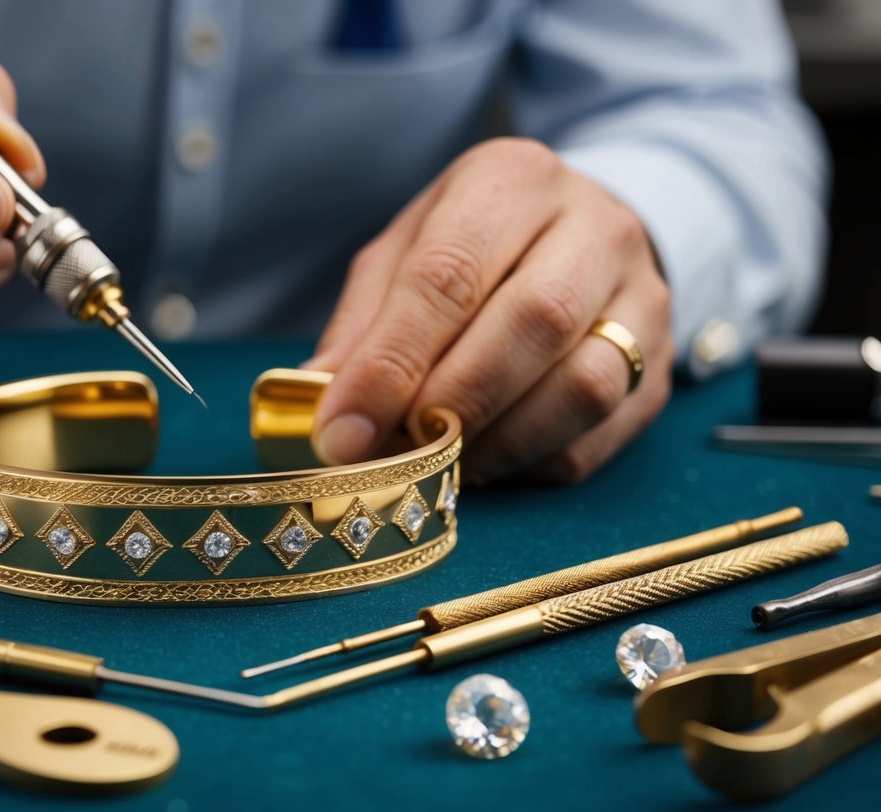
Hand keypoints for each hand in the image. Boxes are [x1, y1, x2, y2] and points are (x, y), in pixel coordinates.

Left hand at [308, 138, 672, 483]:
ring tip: (443, 457)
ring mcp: (642, 296)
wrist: (587, 237)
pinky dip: (534, 461)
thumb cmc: (478, 247)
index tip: (343, 431)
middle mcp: (593, 227)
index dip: (391, 362)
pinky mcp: (660, 365)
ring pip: (582, 385)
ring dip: (498, 441)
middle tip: (393, 451)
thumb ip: (364, 322)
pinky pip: (601, 432)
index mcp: (512, 180)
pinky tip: (491, 457)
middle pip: (531, 323)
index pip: (449, 273)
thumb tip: (319, 400)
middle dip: (449, 403)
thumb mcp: (407, 253)